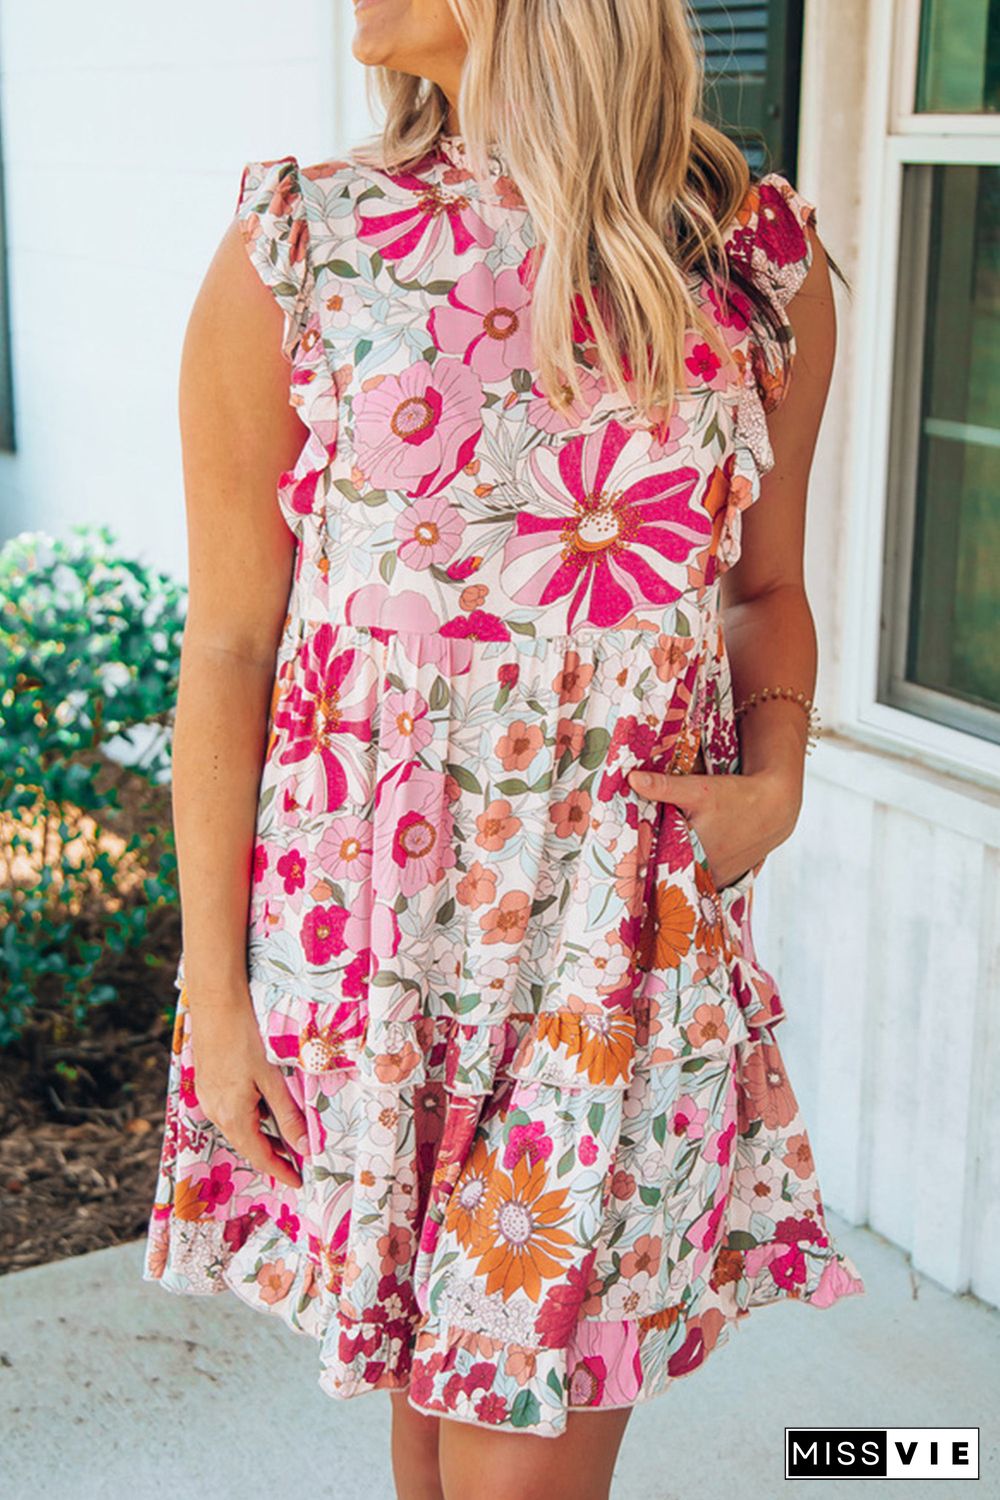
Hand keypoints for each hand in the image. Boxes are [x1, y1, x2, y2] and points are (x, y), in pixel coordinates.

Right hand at [187, 989, 307, 1191]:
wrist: (215, 1003)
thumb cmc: (245, 1037)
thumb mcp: (272, 1078)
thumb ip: (288, 1114)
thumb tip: (304, 1148)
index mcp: (233, 1115)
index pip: (260, 1156)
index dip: (280, 1171)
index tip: (298, 1183)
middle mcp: (216, 1112)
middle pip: (247, 1144)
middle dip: (272, 1155)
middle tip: (297, 1163)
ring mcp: (208, 1098)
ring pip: (238, 1127)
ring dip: (261, 1135)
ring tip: (286, 1137)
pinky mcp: (207, 1084)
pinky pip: (230, 1111)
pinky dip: (249, 1117)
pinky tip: (264, 1107)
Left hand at [627, 764, 800, 890]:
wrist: (773, 807)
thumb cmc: (737, 797)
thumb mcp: (700, 789)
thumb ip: (664, 787)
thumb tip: (632, 779)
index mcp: (694, 855)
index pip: (653, 867)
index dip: (635, 864)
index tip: (618, 861)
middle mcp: (705, 874)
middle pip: (667, 876)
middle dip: (648, 870)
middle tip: (625, 864)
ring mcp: (715, 881)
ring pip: (682, 880)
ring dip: (667, 873)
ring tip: (644, 868)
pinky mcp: (722, 880)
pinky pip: (695, 881)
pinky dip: (684, 875)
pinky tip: (672, 865)